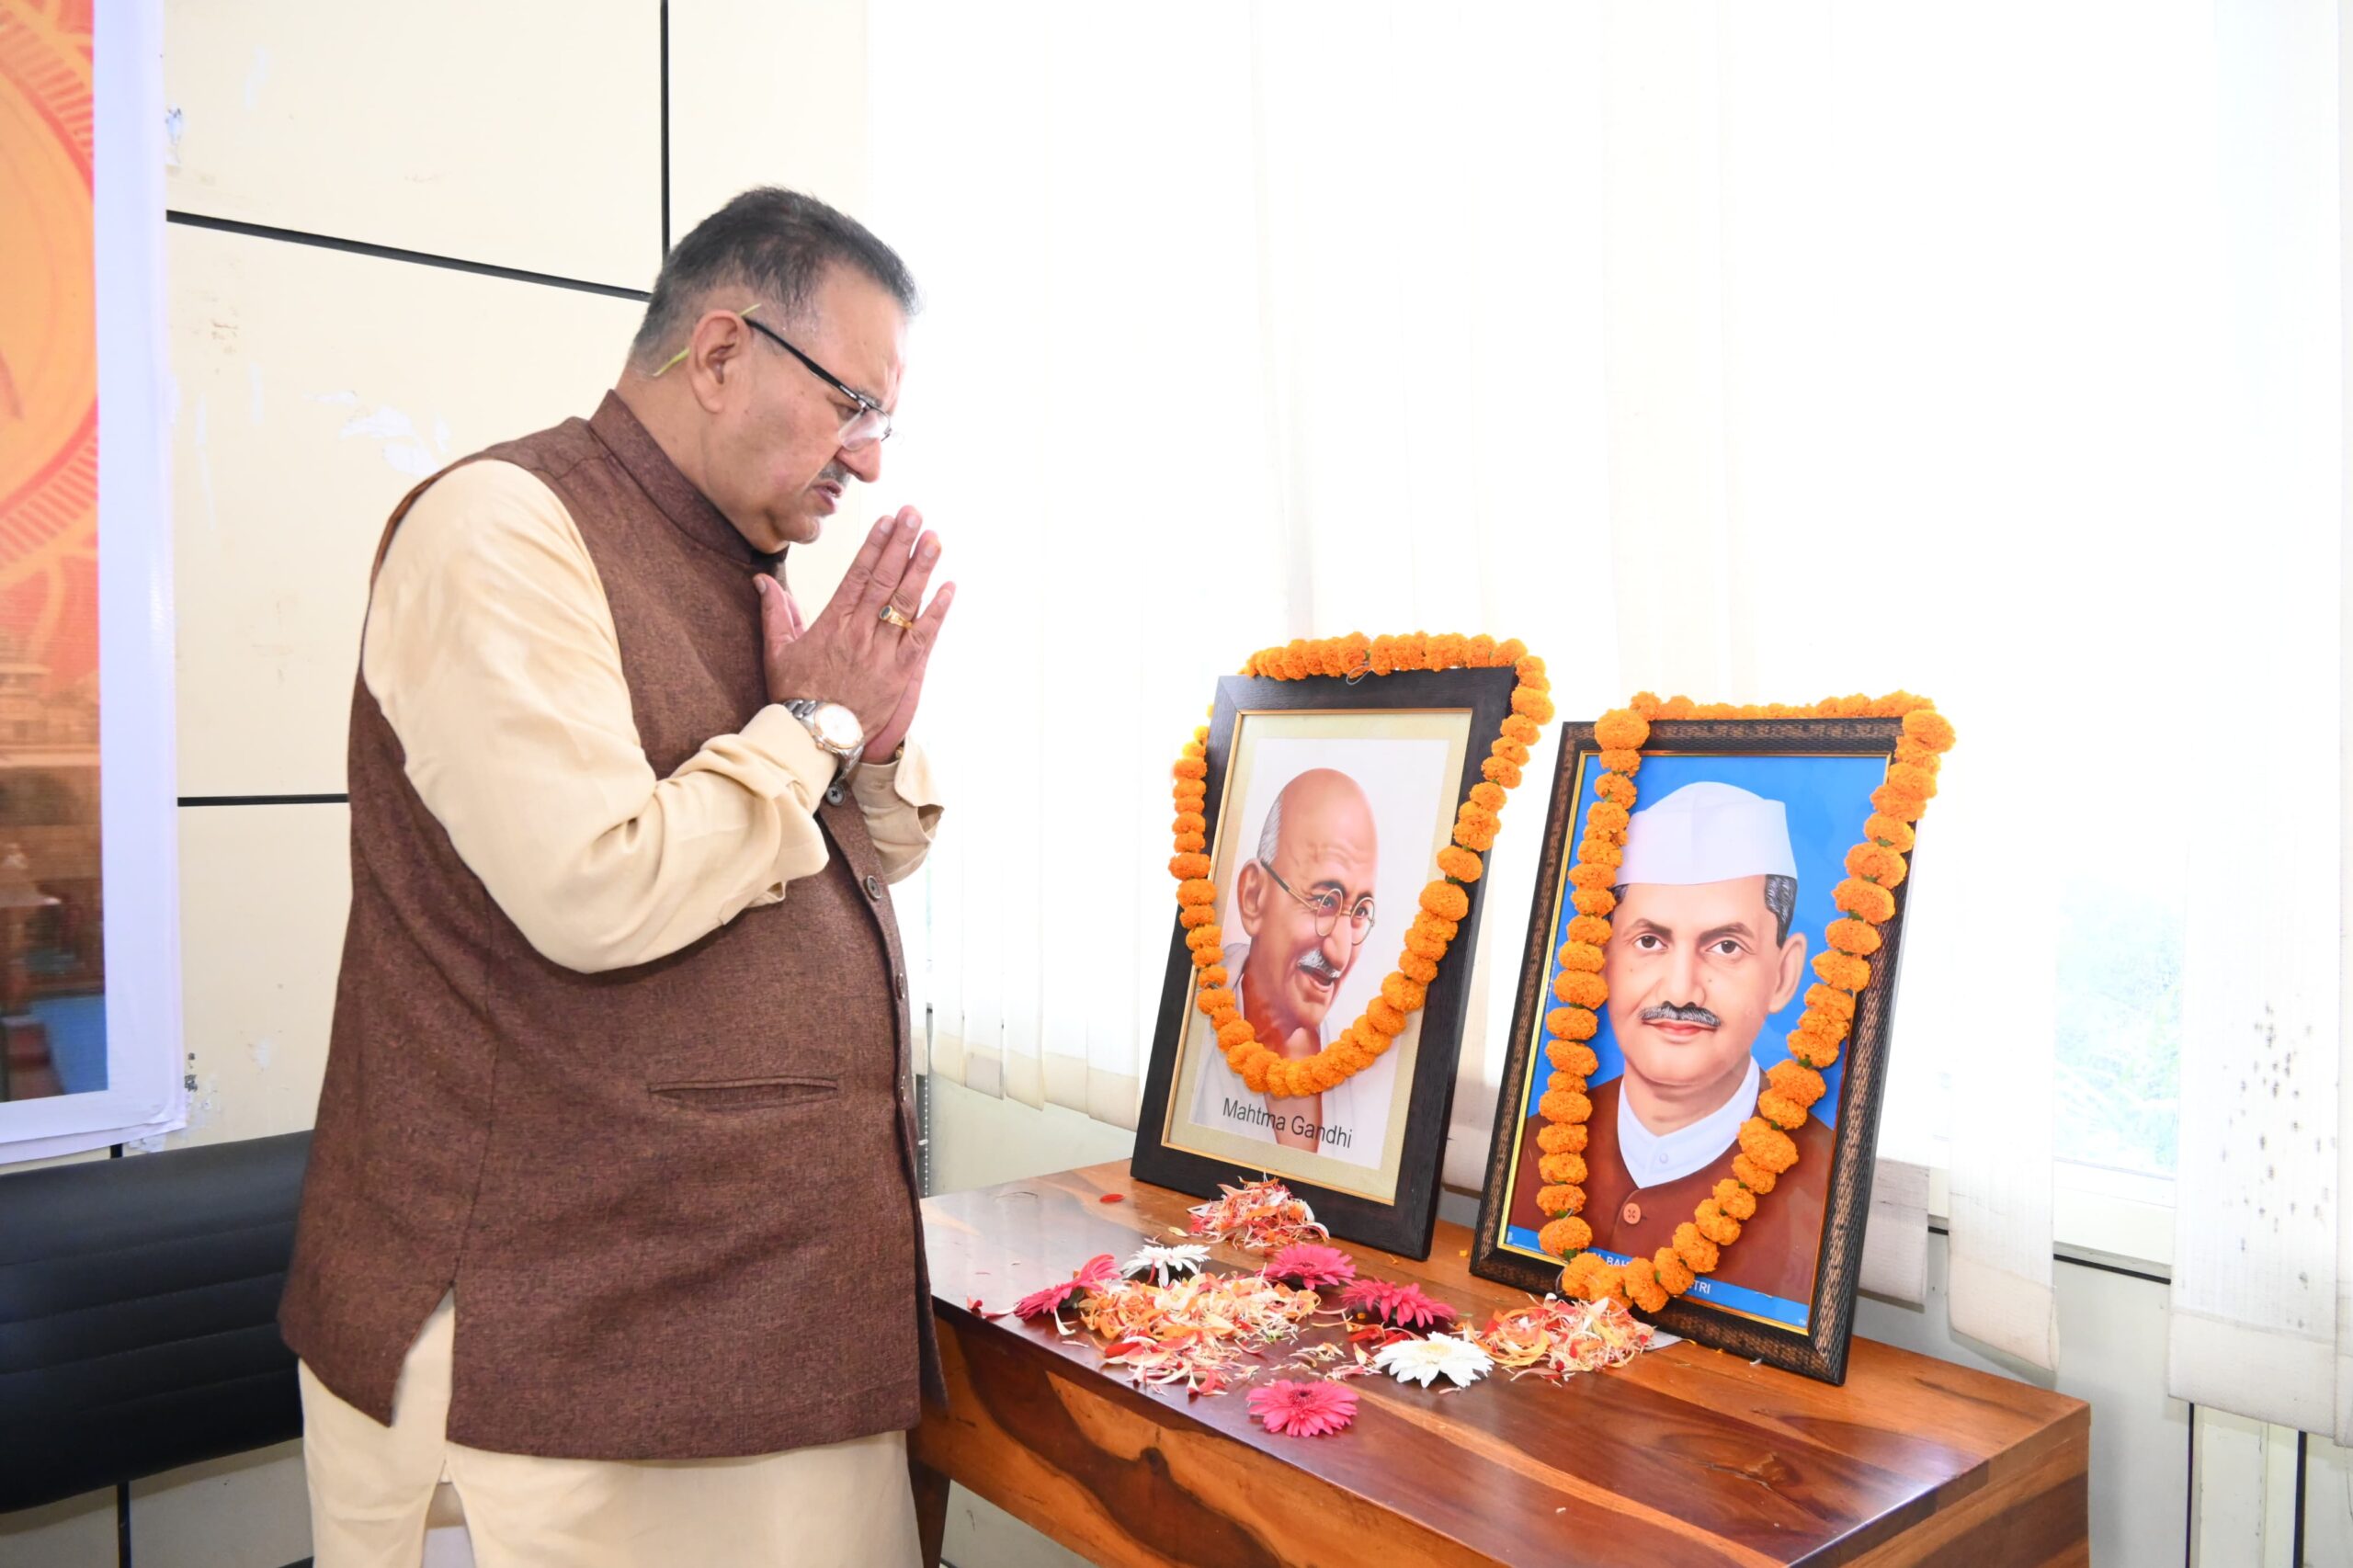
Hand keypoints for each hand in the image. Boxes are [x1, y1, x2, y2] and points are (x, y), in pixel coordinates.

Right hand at [756, 507, 953, 746]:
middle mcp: (860, 633)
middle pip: (885, 580)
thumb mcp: (777, 651)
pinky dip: (937, 612)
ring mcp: (883, 653)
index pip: (858, 575)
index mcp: (832, 624)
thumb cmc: (794, 696)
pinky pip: (923, 638)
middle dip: (902, 544)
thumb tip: (763, 580)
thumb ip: (775, 612)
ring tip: (934, 540)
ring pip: (906, 604)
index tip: (888, 519)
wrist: (813, 739)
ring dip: (922, 569)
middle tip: (916, 515)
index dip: (876, 545)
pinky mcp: (900, 674)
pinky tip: (949, 587)